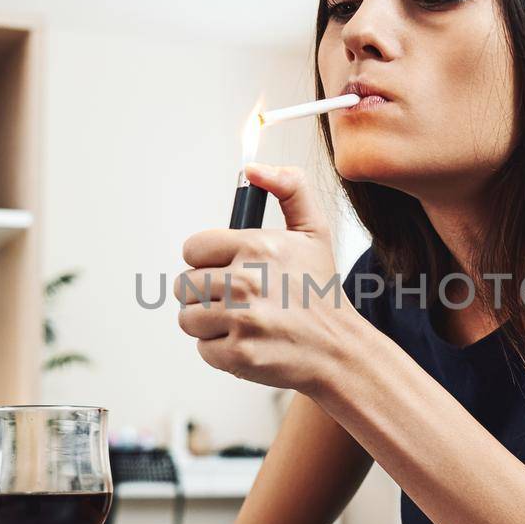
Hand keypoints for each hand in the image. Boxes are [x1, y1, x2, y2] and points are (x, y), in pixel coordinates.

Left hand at [176, 162, 360, 394]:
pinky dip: (221, 350)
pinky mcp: (238, 354)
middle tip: (236, 300)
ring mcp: (241, 320)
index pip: (193, 248)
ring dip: (210, 323)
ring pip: (189, 318)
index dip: (208, 260)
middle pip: (185, 285)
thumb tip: (253, 169)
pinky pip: (203, 349)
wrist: (339, 350)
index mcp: (257, 247)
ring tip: (243, 322)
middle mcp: (246, 281)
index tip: (229, 269)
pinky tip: (249, 342)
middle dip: (205, 294)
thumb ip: (290, 188)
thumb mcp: (315, 232)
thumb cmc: (320, 292)